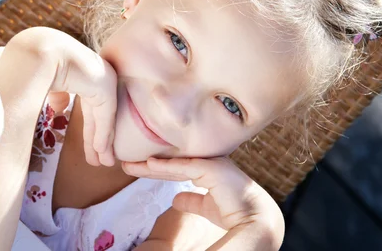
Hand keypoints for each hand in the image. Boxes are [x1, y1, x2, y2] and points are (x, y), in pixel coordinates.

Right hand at [36, 29, 117, 166]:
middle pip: (100, 117)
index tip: (92, 150)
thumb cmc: (39, 64)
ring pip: (105, 120)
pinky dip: (103, 136)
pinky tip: (102, 152)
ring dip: (103, 143)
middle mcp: (98, 78)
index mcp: (85, 76)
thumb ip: (59, 96)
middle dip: (99, 140)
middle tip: (102, 161)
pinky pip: (105, 118)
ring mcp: (104, 82)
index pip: (92, 109)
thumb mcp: (50, 84)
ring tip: (105, 163)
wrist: (43, 52)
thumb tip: (59, 107)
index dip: (91, 130)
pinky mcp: (105, 89)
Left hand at [123, 157, 283, 248]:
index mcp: (207, 170)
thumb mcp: (207, 207)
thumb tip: (176, 199)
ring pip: (174, 163)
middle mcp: (208, 163)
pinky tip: (149, 165)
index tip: (137, 169)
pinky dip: (166, 167)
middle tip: (125, 164)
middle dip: (147, 165)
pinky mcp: (212, 168)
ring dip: (149, 165)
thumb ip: (193, 201)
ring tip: (128, 165)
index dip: (156, 169)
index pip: (175, 168)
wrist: (256, 218)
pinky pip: (184, 167)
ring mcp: (211, 163)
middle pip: (171, 163)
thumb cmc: (236, 212)